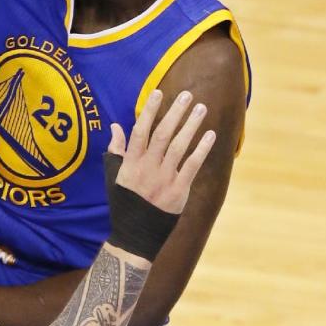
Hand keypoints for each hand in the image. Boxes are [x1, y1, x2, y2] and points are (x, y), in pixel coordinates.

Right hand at [107, 89, 214, 214]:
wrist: (135, 233)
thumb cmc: (125, 201)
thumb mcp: (114, 175)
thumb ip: (116, 150)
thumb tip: (115, 125)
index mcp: (131, 163)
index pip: (140, 131)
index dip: (149, 111)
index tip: (158, 93)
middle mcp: (147, 168)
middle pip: (162, 135)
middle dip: (174, 113)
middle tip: (186, 95)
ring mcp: (164, 179)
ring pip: (179, 147)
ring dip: (191, 126)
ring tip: (200, 108)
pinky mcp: (179, 191)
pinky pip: (192, 166)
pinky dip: (202, 149)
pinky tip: (210, 135)